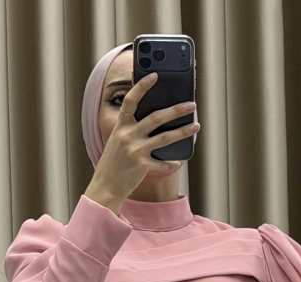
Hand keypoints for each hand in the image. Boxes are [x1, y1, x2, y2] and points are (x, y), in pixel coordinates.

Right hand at [84, 72, 199, 211]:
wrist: (105, 186)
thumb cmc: (113, 163)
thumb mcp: (117, 141)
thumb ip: (131, 129)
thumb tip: (154, 121)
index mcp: (120, 126)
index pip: (131, 100)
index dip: (142, 86)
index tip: (155, 75)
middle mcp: (128, 135)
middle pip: (156, 117)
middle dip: (176, 110)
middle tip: (191, 105)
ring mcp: (135, 150)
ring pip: (165, 137)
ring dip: (183, 131)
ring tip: (196, 126)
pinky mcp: (142, 166)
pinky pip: (162, 163)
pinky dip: (171, 162)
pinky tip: (179, 161)